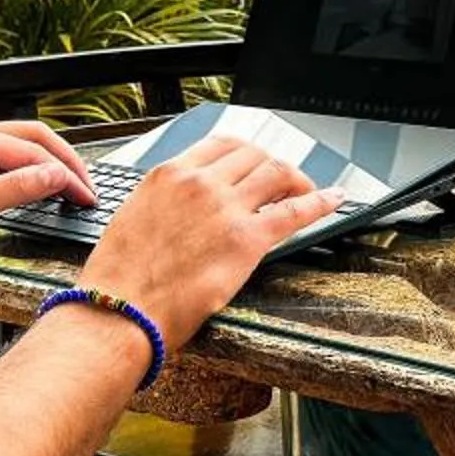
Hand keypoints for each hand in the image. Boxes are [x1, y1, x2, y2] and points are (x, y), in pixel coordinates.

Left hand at [0, 120, 91, 280]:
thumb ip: (17, 188)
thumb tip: (56, 175)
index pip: (33, 149)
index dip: (65, 173)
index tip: (86, 195)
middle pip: (31, 139)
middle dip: (63, 162)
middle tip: (86, 189)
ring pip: (18, 150)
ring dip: (46, 167)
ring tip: (70, 189)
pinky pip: (2, 164)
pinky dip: (26, 176)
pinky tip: (38, 190)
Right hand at [83, 136, 340, 346]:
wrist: (120, 310)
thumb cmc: (120, 277)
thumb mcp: (135, 217)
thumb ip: (165, 202)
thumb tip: (183, 208)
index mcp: (170, 175)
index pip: (222, 145)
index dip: (247, 154)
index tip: (255, 163)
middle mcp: (200, 183)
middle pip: (254, 155)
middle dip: (272, 166)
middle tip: (282, 182)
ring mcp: (226, 208)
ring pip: (277, 173)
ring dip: (297, 179)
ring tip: (306, 190)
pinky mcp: (247, 239)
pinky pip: (295, 211)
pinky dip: (321, 201)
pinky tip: (334, 199)